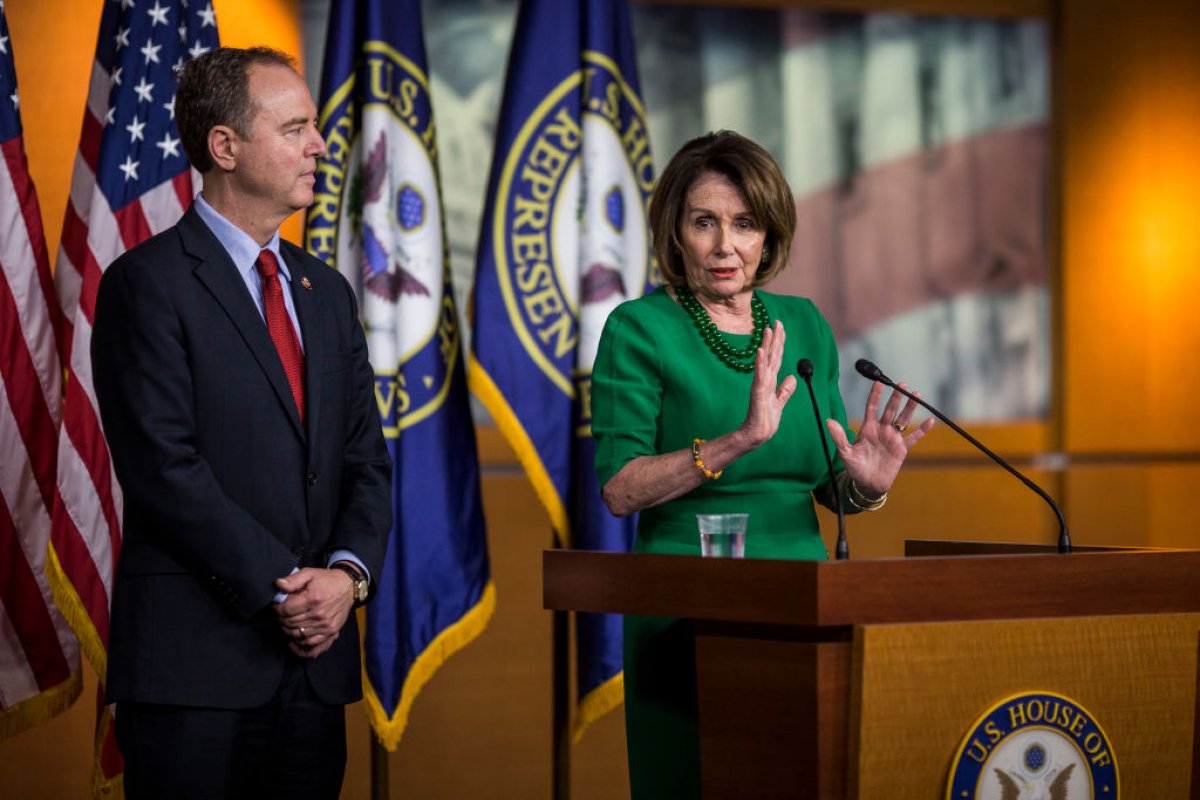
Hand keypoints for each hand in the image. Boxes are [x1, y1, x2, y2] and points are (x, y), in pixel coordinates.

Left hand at [275, 567, 355, 657]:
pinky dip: (300, 646)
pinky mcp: (331, 633)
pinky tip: (293, 641)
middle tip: (281, 613)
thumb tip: (279, 585)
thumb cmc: (327, 580)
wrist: (348, 587)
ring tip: (287, 622)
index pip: (286, 610)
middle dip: (281, 618)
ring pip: (297, 635)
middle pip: (290, 623)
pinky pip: (312, 647)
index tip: (277, 605)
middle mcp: (319, 614)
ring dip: (288, 630)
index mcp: (313, 599)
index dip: (277, 608)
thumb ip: (293, 580)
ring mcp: (326, 626)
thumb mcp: (309, 573)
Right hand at [738, 321, 796, 447]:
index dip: (779, 343)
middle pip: (772, 355)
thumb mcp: (779, 403)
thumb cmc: (765, 420)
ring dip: (767, 345)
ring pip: (766, 361)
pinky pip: (760, 375)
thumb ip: (785, 390)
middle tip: (777, 321)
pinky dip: (761, 362)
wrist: (757, 435)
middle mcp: (765, 379)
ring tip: (768, 330)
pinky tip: (761, 351)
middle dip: (775, 338)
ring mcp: (761, 385)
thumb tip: (791, 378)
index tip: (781, 328)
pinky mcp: (758, 392)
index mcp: (771, 381)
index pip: (777, 358)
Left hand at [826, 379, 933, 495]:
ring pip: (903, 419)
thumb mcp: (845, 452)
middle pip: (890, 410)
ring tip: (917, 394)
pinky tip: (930, 421)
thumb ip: (839, 436)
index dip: (875, 395)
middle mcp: (881, 430)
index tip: (879, 381)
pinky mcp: (901, 449)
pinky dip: (922, 430)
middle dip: (896, 397)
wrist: (867, 484)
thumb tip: (828, 421)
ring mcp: (892, 438)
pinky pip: (913, 438)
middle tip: (902, 384)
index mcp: (867, 428)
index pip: (872, 407)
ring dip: (910, 408)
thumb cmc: (854, 467)